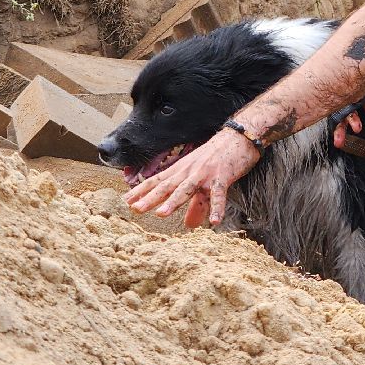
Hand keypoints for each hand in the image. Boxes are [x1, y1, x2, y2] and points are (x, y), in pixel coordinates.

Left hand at [125, 128, 260, 227]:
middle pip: (167, 186)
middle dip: (150, 198)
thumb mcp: (203, 180)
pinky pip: (219, 194)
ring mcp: (205, 174)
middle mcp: (189, 172)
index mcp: (181, 171)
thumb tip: (189, 226)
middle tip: (135, 209)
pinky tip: (214, 221)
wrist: (238, 138)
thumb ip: (196, 205)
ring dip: (174, 201)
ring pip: (187, 189)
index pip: (158, 182)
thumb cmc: (218, 157)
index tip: (125, 201)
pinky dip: (217, 207)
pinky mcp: (223, 177)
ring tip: (161, 214)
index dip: (142, 191)